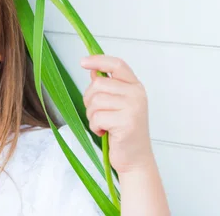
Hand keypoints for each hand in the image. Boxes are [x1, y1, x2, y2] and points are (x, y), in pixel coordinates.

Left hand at [81, 55, 155, 174]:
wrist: (135, 158)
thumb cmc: (122, 131)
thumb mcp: (116, 104)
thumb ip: (107, 87)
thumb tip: (93, 71)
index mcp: (135, 87)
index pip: (117, 65)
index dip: (99, 60)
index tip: (83, 62)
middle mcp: (136, 94)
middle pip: (98, 84)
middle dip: (89, 100)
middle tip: (98, 114)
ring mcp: (133, 108)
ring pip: (95, 101)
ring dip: (92, 115)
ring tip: (103, 124)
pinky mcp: (127, 122)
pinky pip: (97, 117)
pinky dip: (95, 126)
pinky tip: (104, 132)